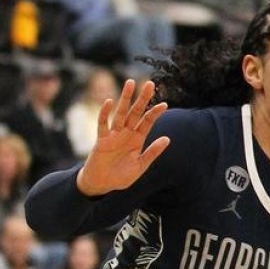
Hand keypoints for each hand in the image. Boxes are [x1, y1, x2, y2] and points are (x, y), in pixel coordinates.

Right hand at [76, 79, 169, 196]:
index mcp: (137, 139)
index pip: (147, 122)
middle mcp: (126, 134)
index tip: (164, 104)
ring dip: (125, 98)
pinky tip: (109, 102)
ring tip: (130, 83)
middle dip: (142, 99)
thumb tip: (168, 139)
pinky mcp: (101, 140)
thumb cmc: (121, 176)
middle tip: (149, 84)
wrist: (101, 185)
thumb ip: (152, 152)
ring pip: (120, 113)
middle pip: (135, 112)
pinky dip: (105, 113)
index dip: (155, 113)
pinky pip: (103, 124)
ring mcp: (113, 135)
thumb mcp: (140, 165)